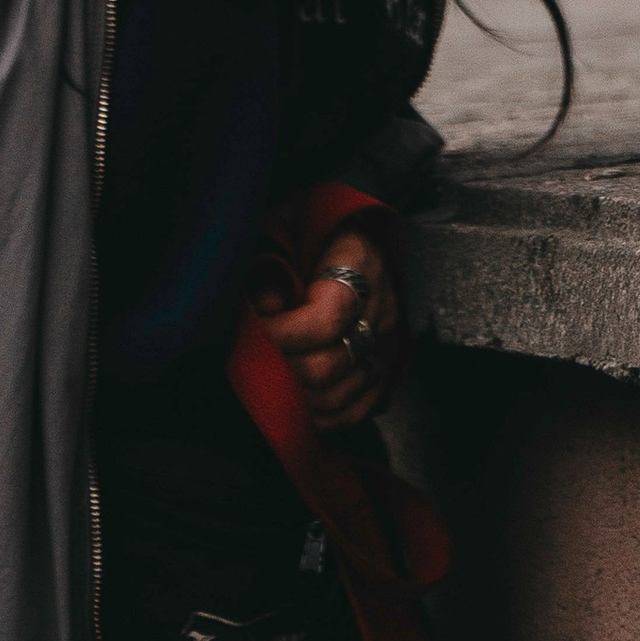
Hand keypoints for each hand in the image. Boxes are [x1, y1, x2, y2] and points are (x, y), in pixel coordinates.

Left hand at [252, 225, 399, 432]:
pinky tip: (294, 407)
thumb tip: (264, 302)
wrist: (355, 228)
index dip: (287, 333)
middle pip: (332, 364)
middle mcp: (380, 308)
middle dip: (285, 369)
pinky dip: (321, 418)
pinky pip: (355, 410)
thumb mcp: (287, 222)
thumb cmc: (311, 225)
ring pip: (341, 395)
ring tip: (269, 382)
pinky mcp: (383, 368)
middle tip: (254, 360)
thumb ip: (272, 257)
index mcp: (359, 262)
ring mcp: (385, 343)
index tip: (256, 329)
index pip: (328, 316)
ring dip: (298, 397)